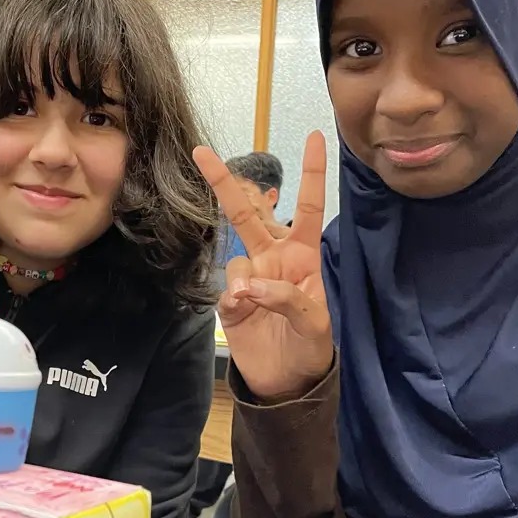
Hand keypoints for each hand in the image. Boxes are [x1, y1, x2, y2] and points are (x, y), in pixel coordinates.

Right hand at [194, 133, 332, 400]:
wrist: (287, 381)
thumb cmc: (311, 346)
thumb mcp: (315, 324)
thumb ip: (288, 298)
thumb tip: (250, 284)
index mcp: (303, 255)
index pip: (308, 207)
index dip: (311, 173)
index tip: (316, 136)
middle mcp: (273, 257)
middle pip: (248, 213)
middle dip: (226, 184)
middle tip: (201, 152)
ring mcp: (250, 276)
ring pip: (236, 255)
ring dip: (244, 276)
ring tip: (254, 303)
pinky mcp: (231, 299)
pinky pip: (227, 287)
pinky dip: (234, 298)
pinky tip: (244, 313)